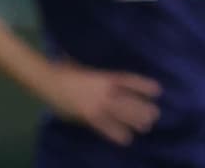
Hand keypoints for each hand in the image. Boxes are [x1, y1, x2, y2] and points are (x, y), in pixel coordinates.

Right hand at [41, 62, 161, 145]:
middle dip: (142, 108)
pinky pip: (105, 127)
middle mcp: (104, 90)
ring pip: (121, 114)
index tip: (158, 90)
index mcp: (102, 77)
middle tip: (155, 114)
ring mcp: (96, 103)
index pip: (127, 80)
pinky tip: (126, 139)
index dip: (142, 85)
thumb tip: (98, 67)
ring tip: (145, 127)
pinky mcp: (88, 115)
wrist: (47, 79)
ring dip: (134, 121)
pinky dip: (116, 133)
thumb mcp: (81, 66)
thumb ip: (91, 70)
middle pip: (128, 100)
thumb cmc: (62, 70)